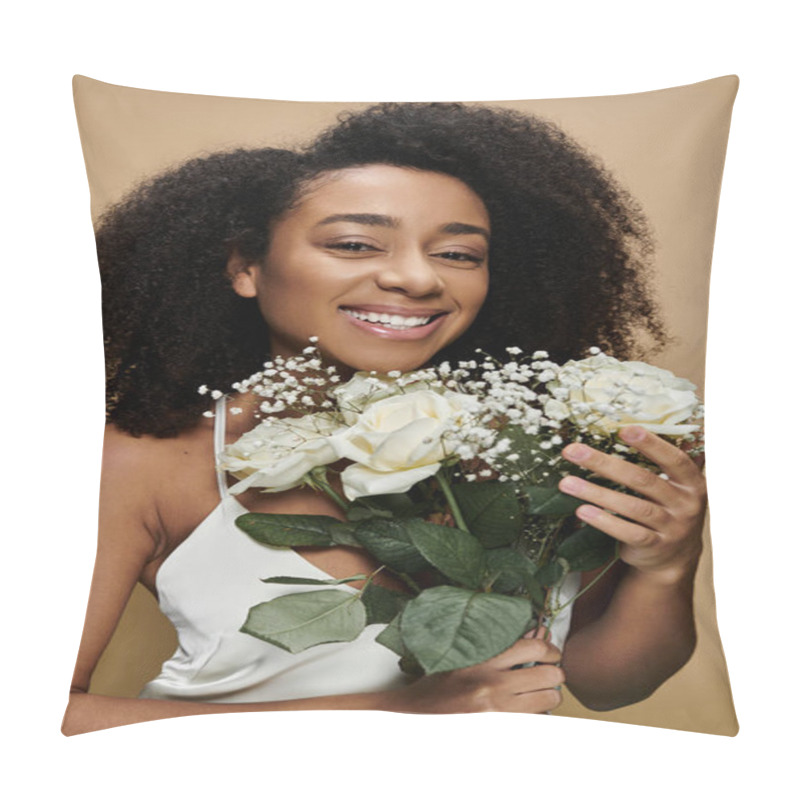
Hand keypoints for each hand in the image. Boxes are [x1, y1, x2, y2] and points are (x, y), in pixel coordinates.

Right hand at [385, 635, 563, 713]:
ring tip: (540, 691)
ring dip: (549, 695)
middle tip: (550, 672)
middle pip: (549, 675)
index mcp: (483, 659)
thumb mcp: (464, 655)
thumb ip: (497, 646)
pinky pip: (535, 719)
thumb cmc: (439, 681)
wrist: (416, 713)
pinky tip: (527, 709)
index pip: (533, 647)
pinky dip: (537, 713)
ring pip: (548, 700)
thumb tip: (534, 635)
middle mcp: (492, 684)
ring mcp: (497, 710)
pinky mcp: (499, 728)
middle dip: (555, 673)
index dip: (550, 649)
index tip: (551, 652)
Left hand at [558, 425, 706, 580]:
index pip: (674, 459)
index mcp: (691, 482)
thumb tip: (613, 435)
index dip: (651, 444)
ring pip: (632, 507)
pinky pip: (629, 532)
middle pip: (642, 480)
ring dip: (596, 493)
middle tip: (573, 451)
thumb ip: (653, 466)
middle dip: (604, 463)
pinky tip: (583, 511)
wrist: (676, 557)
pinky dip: (605, 521)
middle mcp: (685, 504)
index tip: (624, 430)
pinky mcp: (656, 546)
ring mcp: (672, 528)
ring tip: (567, 483)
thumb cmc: (665, 510)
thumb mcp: (671, 487)